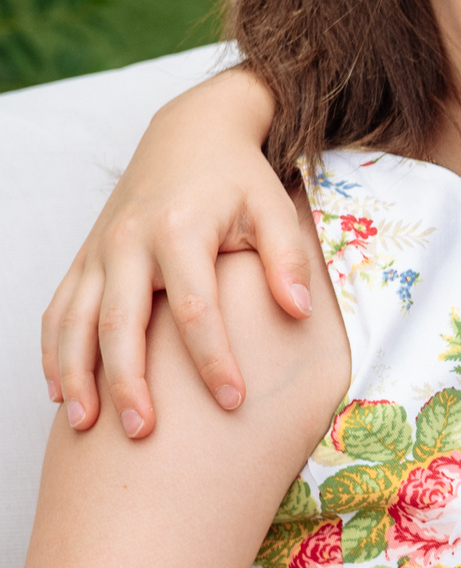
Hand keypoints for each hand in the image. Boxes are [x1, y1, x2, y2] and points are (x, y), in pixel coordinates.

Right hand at [40, 68, 304, 438]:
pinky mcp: (84, 259)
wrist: (190, 134)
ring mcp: (99, 252)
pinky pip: (58, 310)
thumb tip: (299, 313)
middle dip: (128, 380)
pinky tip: (60, 393)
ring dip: (77, 375)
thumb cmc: (240, 180)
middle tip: (143, 433)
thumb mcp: (275, 208)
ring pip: (75, 321)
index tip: (233, 402)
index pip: (195, 306)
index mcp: (180, 230)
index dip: (212, 357)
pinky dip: (53, 352)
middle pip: (121, 322)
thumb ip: (288, 258)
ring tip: (86, 426)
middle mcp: (129, 243)